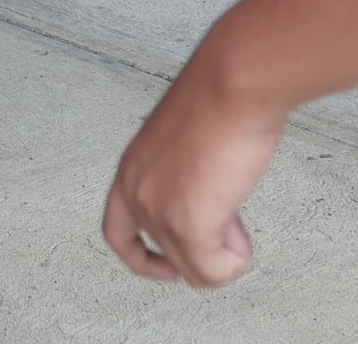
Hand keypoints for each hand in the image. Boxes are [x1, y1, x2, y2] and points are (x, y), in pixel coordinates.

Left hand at [101, 51, 287, 288]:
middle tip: (230, 218)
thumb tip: (209, 205)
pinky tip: (240, 219)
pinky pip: (214, 273)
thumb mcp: (187, 144)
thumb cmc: (222, 99)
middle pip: (169, 257)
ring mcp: (157, 211)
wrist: (233, 85)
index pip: (117, 231)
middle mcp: (136, 191)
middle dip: (207, 245)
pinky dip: (236, 259)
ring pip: (196, 271)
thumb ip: (184, 179)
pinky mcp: (186, 226)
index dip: (142, 257)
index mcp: (132, 168)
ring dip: (225, 251)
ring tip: (236, 209)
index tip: (171, 266)